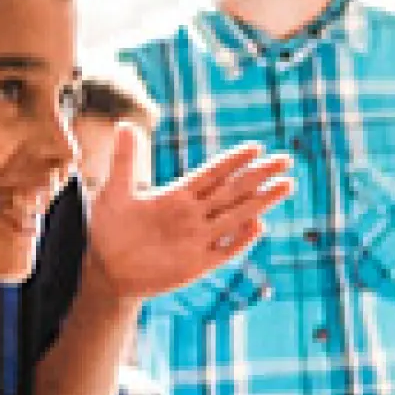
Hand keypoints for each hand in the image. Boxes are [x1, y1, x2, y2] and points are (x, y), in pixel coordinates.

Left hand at [83, 126, 293, 299]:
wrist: (108, 271)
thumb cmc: (109, 229)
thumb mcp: (113, 192)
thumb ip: (125, 160)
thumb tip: (125, 124)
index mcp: (178, 195)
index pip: (212, 174)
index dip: (233, 161)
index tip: (256, 147)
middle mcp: (194, 215)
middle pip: (233, 191)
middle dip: (260, 175)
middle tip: (285, 159)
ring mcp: (199, 239)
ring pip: (237, 216)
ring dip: (261, 201)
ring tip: (286, 185)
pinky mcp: (198, 264)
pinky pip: (225, 250)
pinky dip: (242, 240)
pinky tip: (258, 226)